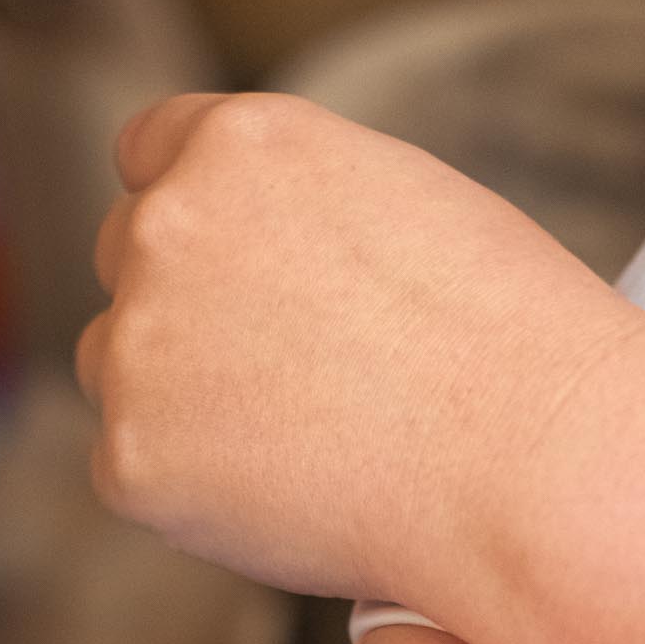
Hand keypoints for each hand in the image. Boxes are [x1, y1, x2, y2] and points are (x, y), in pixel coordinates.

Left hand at [75, 91, 624, 605]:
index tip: (225, 271)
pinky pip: (134, 473)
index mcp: (240, 147)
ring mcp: (139, 345)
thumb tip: (245, 259)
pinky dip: (192, 494)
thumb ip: (292, 212)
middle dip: (185, 312)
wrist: (527, 461)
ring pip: (117, 370)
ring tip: (300, 442)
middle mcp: (169, 227)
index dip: (190, 213)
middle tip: (283, 381)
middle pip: (127, 262)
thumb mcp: (395, 206)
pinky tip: (288, 496)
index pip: (150, 152)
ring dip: (178, 402)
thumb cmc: (504, 342)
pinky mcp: (132, 458)